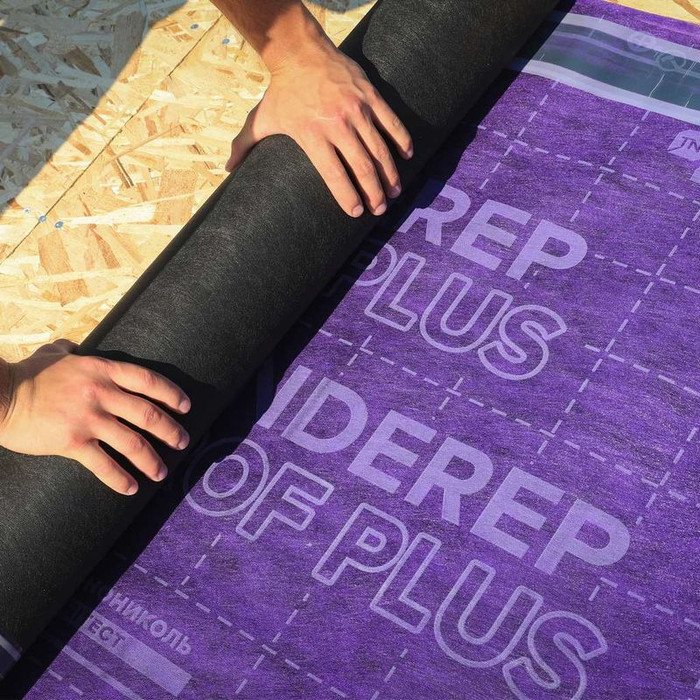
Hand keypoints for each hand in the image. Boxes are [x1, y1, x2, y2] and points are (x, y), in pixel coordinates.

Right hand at [0, 340, 190, 495]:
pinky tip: (130, 488)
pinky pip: (104, 464)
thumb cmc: (27, 375)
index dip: (171, 394)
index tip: (185, 406)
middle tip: (183, 442)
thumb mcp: (55, 354)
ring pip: (132, 442)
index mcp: (102, 370)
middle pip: (148, 414)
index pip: (148, 380)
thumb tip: (75, 347)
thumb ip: (72, 351)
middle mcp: (101, 393)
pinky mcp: (72, 442)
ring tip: (161, 472)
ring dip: (151, 460)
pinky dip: (120, 478)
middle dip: (171, 431)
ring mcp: (88, 418)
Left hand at [225, 39, 412, 217]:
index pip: (334, 174)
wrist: (300, 52)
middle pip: (362, 167)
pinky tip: (407, 156)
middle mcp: (337, 124)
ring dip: (390, 174)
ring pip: (380, 148)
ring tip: (394, 192)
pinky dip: (402, 140)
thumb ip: (244, 146)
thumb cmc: (280, 91)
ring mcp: (356, 109)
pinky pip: (391, 122)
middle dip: (374, 192)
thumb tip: (227, 170)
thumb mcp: (260, 119)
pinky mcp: (370, 96)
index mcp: (312, 135)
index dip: (347, 197)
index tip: (357, 212)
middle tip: (379, 209)